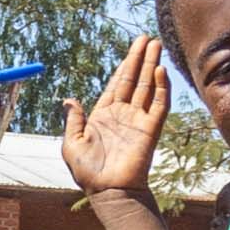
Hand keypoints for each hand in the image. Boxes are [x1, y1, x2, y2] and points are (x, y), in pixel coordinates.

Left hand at [59, 32, 171, 196]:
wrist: (108, 191)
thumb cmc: (88, 172)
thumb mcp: (72, 143)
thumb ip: (73, 120)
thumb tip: (68, 100)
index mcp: (104, 114)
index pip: (116, 83)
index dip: (124, 65)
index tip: (133, 48)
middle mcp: (122, 114)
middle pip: (134, 79)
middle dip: (140, 58)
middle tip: (147, 39)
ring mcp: (137, 121)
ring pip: (147, 87)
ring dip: (152, 66)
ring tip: (157, 46)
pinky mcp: (150, 130)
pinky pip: (158, 105)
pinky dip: (161, 88)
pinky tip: (160, 71)